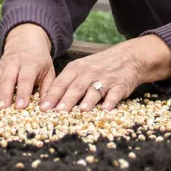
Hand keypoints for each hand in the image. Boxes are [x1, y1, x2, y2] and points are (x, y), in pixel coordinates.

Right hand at [0, 23, 54, 109]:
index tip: (20, 107)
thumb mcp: (49, 72)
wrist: (26, 42)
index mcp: (29, 64)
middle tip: (0, 109)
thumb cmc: (39, 61)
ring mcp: (0, 66)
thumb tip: (47, 107)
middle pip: (6, 80)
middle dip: (2, 95)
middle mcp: (13, 64)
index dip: (23, 93)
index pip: (25, 79)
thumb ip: (48, 89)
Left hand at [40, 35, 170, 111]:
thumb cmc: (99, 66)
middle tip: (57, 112)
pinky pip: (114, 93)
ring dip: (87, 101)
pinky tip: (106, 109)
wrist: (128, 57)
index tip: (42, 108)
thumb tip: (49, 101)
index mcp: (76, 69)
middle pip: (75, 87)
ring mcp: (105, 79)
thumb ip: (67, 83)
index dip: (52, 95)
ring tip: (80, 111)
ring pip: (94, 90)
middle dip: (66, 100)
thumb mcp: (81, 68)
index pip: (61, 83)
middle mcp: (89, 73)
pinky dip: (110, 101)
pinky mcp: (120, 85)